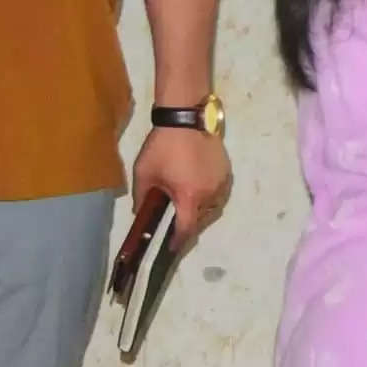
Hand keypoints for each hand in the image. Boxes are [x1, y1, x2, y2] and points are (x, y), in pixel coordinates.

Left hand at [133, 112, 232, 235]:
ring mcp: (221, 181)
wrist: (186, 118)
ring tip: (187, 206)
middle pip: (202, 220)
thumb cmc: (163, 146)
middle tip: (175, 223)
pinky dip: (209, 197)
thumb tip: (140, 213)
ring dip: (200, 211)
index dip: (178, 241)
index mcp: (190, 196)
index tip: (172, 248)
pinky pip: (219, 193)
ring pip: (213, 207)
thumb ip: (141, 197)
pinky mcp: (226, 170)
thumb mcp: (144, 173)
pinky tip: (197, 188)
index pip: (186, 229)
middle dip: (189, 225)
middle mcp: (210, 193)